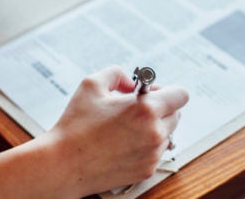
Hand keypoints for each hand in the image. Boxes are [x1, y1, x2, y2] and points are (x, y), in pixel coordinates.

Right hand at [44, 66, 187, 196]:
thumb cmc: (75, 125)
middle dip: (160, 108)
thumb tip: (131, 83)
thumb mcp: (91, 84)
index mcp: (145, 109)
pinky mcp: (146, 170)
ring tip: (125, 128)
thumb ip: (117, 74)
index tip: (151, 93)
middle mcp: (155, 133)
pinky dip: (145, 146)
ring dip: (153, 128)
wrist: (64, 164)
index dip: (167, 90)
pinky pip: (155, 152)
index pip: (181, 95)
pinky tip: (122, 143)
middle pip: (176, 114)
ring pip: (166, 134)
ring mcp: (152, 154)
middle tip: (135, 109)